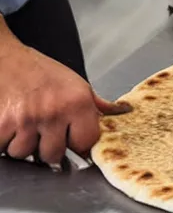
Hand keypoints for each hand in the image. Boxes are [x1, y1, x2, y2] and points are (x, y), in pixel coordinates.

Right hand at [0, 43, 130, 163]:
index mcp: (77, 104)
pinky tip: (10, 127)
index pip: (85, 144)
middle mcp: (54, 112)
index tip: (72, 140)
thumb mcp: (77, 85)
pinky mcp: (2, 122)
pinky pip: (3, 147)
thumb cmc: (42, 71)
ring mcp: (27, 119)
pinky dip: (4, 141)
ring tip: (25, 126)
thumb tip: (121, 113)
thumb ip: (97, 105)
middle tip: (44, 133)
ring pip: (25, 153)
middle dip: (49, 148)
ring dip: (23, 145)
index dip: (78, 145)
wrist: (5, 56)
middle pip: (54, 155)